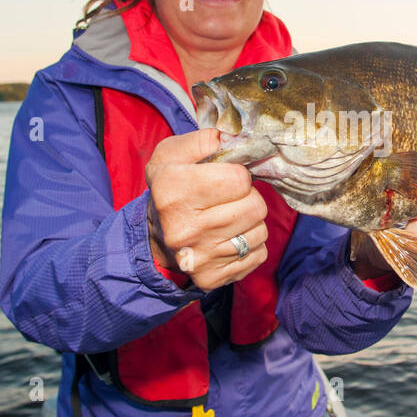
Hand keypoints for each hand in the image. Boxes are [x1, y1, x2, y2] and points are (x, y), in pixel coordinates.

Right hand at [145, 128, 267, 289]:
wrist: (157, 236)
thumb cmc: (172, 188)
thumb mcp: (173, 155)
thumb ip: (202, 140)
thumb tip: (231, 137)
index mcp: (173, 190)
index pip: (240, 179)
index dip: (239, 175)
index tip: (227, 178)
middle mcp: (184, 227)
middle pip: (255, 207)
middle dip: (249, 198)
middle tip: (230, 199)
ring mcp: (199, 257)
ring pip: (260, 231)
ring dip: (251, 222)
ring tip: (230, 218)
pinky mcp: (211, 278)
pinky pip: (258, 255)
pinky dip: (251, 245)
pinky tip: (230, 238)